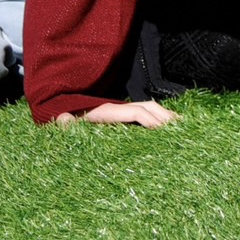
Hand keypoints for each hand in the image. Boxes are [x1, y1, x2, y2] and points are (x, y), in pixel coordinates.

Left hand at [55, 100, 179, 126]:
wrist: (54, 107)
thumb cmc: (59, 119)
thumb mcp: (60, 121)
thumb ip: (64, 121)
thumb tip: (63, 119)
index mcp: (104, 111)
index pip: (135, 112)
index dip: (152, 120)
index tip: (167, 132)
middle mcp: (114, 108)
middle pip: (147, 107)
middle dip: (166, 117)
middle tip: (185, 132)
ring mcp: (117, 111)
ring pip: (147, 109)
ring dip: (164, 117)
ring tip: (182, 131)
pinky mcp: (117, 117)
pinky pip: (141, 116)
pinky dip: (157, 120)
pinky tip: (166, 132)